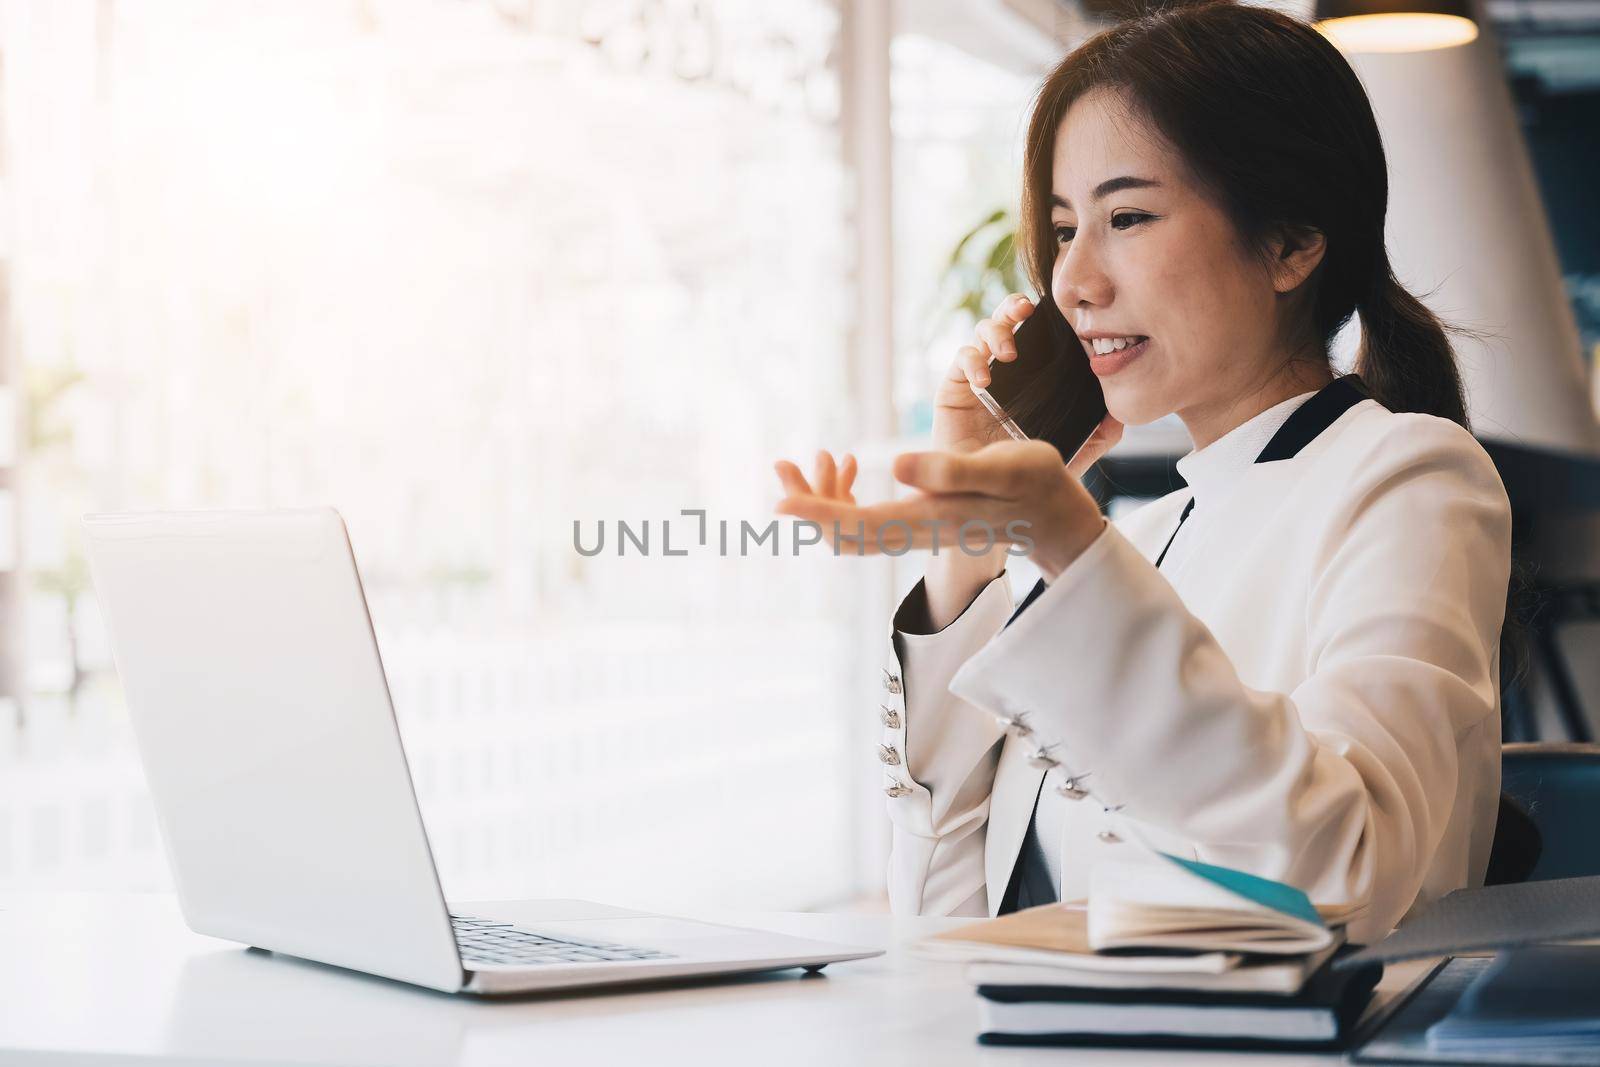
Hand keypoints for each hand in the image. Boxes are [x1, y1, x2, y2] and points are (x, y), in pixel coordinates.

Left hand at [773, 439, 1106, 582]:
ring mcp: (915, 527)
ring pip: (852, 524)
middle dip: (807, 502)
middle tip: (780, 465)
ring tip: (814, 457)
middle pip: (845, 532)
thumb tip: (894, 467)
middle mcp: (915, 530)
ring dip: (824, 495)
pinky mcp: (918, 518)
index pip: (860, 526)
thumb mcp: (1004, 469)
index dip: (817, 513)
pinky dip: (848, 492)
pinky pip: (868, 515)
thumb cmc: (1035, 486)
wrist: (1055, 516)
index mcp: (930, 519)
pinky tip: (849, 463)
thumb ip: (951, 471)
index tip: (779, 500)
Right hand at [939, 292, 1124, 476]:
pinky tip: (986, 379)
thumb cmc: (1030, 473)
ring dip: (995, 330)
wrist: (992, 497)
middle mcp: (1005, 370)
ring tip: (1009, 353)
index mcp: (1032, 376)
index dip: (1043, 316)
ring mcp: (979, 377)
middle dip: (1013, 307)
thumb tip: (1123, 409)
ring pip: (982, 332)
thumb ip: (1102, 432)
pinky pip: (962, 358)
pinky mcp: (955, 388)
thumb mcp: (1076, 450)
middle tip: (1026, 311)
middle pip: (1006, 321)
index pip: (1036, 334)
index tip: (1055, 312)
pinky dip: (973, 360)